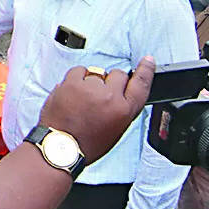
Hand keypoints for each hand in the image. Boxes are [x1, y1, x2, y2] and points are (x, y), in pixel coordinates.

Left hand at [39, 57, 154, 162]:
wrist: (60, 147)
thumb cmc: (86, 143)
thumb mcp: (115, 130)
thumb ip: (121, 108)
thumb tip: (119, 90)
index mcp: (124, 111)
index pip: (141, 84)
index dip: (146, 70)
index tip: (148, 61)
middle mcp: (110, 97)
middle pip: (118, 74)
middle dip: (111, 83)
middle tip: (99, 98)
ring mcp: (91, 89)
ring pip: (98, 72)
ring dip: (92, 82)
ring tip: (83, 100)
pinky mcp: (72, 82)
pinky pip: (80, 70)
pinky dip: (77, 78)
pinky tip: (73, 93)